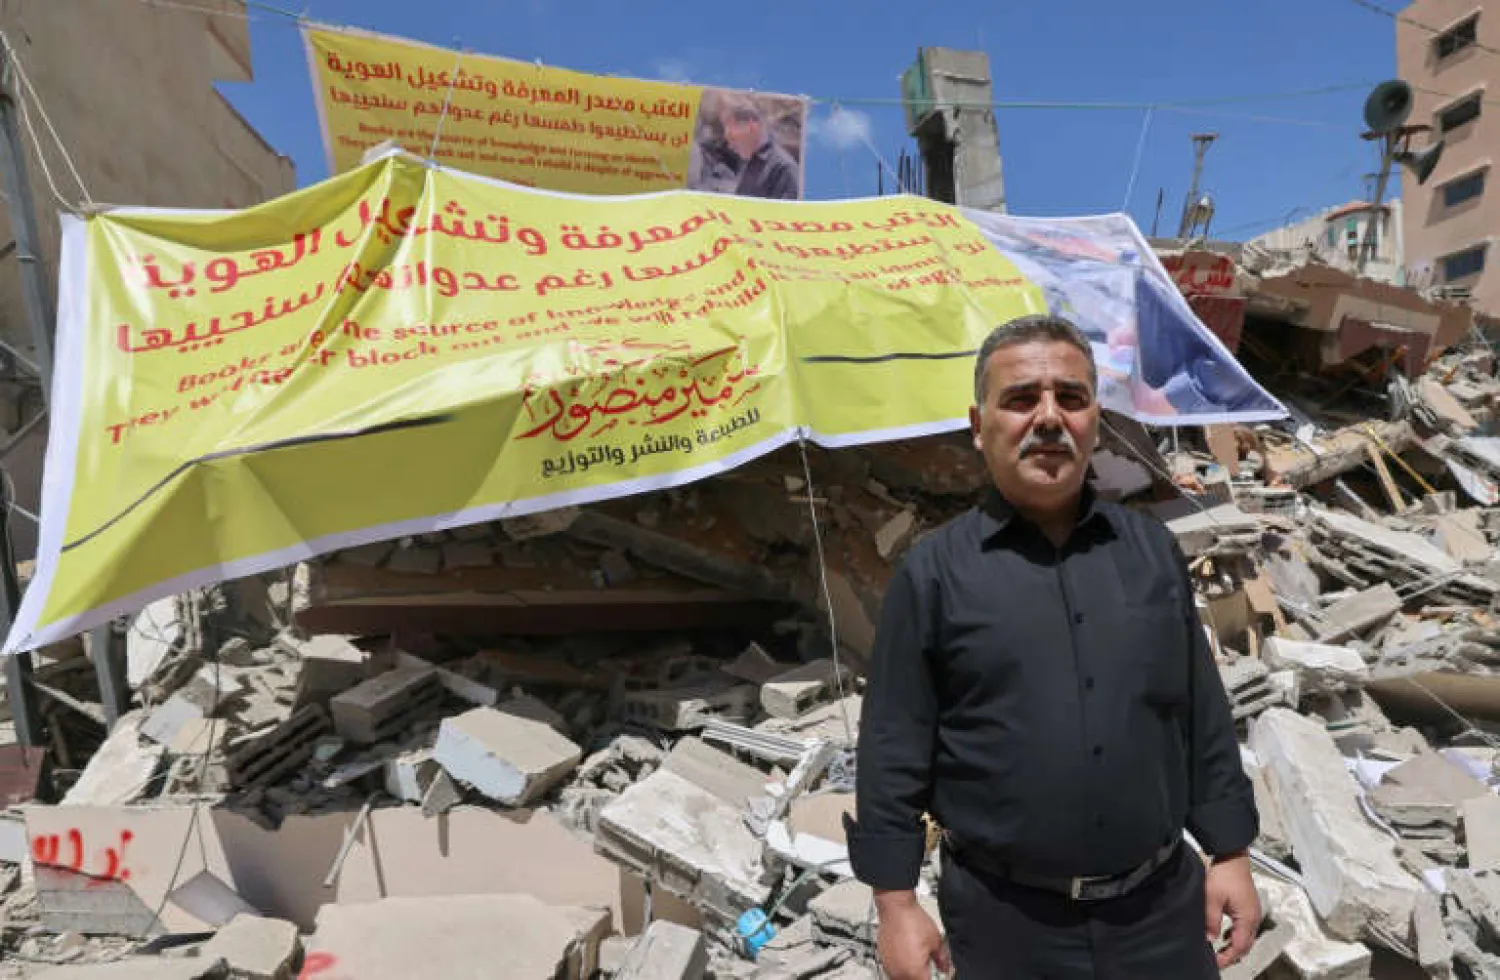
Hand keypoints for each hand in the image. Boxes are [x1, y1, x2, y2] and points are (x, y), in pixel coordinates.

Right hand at [875, 890, 950, 979]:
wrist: (895, 907)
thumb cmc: (912, 920)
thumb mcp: (936, 941)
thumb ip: (943, 960)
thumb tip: (946, 969)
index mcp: (914, 972)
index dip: (932, 977)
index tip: (936, 974)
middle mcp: (899, 972)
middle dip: (922, 977)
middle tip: (928, 968)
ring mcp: (889, 966)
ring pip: (901, 979)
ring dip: (910, 975)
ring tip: (918, 963)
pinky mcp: (883, 959)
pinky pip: (893, 971)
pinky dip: (901, 969)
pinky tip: (907, 958)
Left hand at [1205, 851, 1260, 967]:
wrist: (1232, 855)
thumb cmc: (1224, 874)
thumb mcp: (1212, 899)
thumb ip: (1211, 921)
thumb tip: (1210, 939)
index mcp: (1247, 918)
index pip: (1239, 946)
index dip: (1227, 957)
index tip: (1216, 963)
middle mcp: (1254, 917)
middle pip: (1245, 944)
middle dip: (1232, 954)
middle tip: (1217, 960)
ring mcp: (1253, 911)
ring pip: (1246, 936)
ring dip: (1234, 945)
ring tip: (1219, 950)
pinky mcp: (1248, 906)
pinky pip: (1244, 927)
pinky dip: (1235, 935)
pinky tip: (1224, 934)